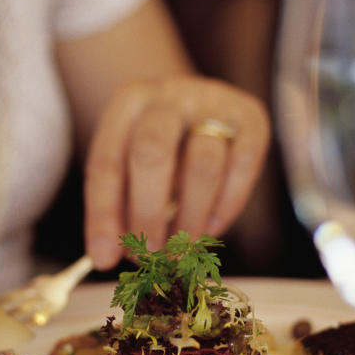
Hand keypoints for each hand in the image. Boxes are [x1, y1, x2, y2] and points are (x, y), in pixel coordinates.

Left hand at [83, 75, 269, 268]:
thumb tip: (109, 256)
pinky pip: (243, 165)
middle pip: (153, 152)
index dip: (103, 215)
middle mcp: (169, 96)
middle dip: (148, 212)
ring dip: (191, 216)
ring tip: (183, 250)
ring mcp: (214, 102)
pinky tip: (213, 228)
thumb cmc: (161, 146)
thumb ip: (119, 204)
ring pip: (203, 163)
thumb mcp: (130, 165)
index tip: (104, 258)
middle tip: (151, 254)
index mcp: (128, 103)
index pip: (107, 162)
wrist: (204, 102)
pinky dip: (227, 205)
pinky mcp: (251, 118)